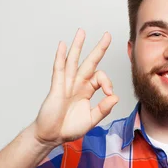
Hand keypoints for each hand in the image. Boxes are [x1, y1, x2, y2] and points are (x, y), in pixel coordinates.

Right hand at [33, 29, 118, 147]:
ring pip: (73, 61)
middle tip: (107, 35)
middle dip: (99, 49)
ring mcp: (66, 84)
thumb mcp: (91, 120)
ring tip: (82, 32)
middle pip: (90, 62)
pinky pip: (59, 69)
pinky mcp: (56, 87)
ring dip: (78, 46)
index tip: (109, 93)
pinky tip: (62, 46)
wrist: (52, 135)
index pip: (100, 78)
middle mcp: (77, 84)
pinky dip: (60, 57)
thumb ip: (103, 109)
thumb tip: (115, 97)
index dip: (108, 82)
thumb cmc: (69, 128)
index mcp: (87, 91)